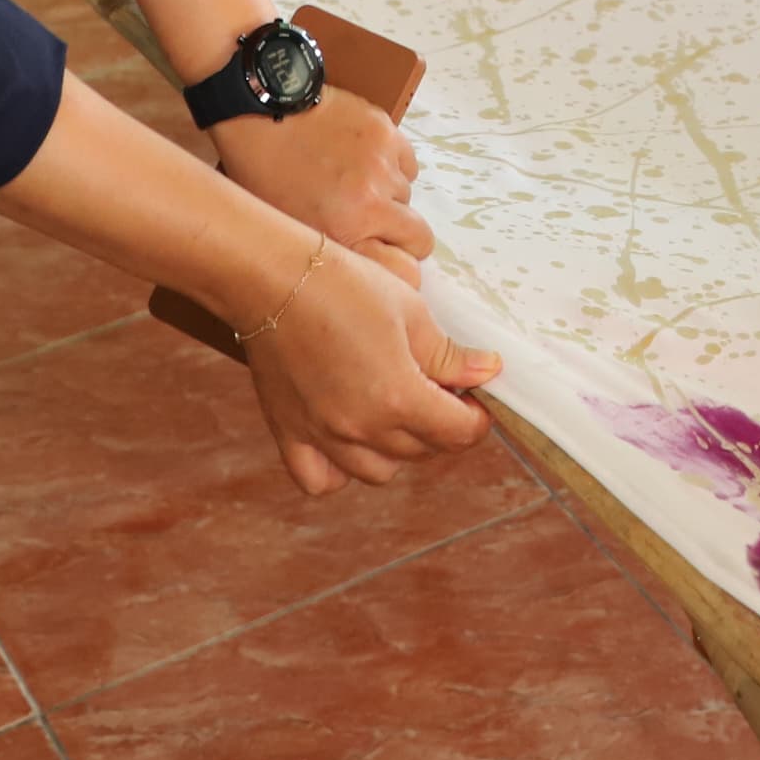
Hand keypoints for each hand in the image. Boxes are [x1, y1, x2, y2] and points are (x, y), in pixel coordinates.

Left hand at [210, 91, 430, 280]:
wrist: (260, 115)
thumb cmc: (264, 174)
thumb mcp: (290, 230)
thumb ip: (335, 250)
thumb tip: (368, 268)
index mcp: (342, 234)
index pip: (405, 271)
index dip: (399, 266)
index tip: (389, 257)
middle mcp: (370, 206)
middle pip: (418, 236)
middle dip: (401, 234)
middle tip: (373, 219)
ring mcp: (382, 167)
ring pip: (407, 195)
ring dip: (388, 194)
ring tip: (354, 180)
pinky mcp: (387, 134)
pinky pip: (406, 162)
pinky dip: (391, 164)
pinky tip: (363, 157)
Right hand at [240, 236, 501, 494]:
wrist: (272, 279)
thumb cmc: (343, 286)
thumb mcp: (411, 313)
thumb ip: (449, 355)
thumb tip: (487, 372)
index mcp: (398, 398)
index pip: (457, 432)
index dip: (476, 419)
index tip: (476, 400)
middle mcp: (361, 428)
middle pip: (422, 451)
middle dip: (442, 428)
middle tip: (441, 395)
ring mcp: (323, 436)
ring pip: (378, 471)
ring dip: (398, 450)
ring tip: (398, 413)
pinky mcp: (289, 433)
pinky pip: (320, 479)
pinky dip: (339, 471)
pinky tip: (350, 440)